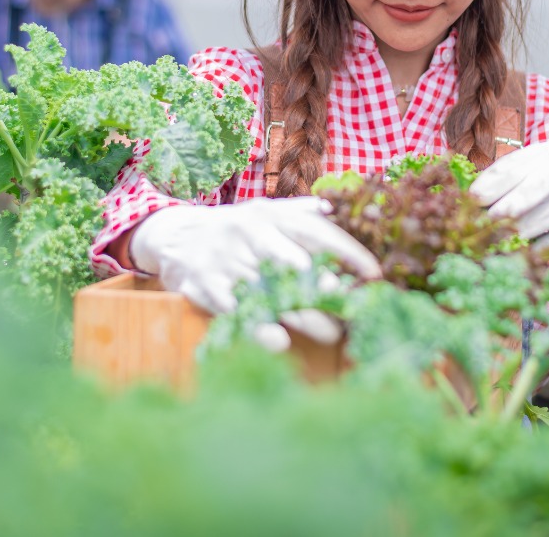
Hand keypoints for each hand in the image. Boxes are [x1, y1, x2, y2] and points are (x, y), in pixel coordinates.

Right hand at [128, 197, 381, 350]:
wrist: (174, 235)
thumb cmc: (232, 228)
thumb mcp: (263, 211)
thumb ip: (298, 212)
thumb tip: (332, 207)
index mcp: (269, 214)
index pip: (316, 231)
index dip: (348, 252)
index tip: (374, 274)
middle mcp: (249, 233)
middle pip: (296, 264)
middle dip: (327, 290)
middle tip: (353, 312)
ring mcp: (226, 259)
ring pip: (270, 292)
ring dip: (304, 316)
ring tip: (331, 334)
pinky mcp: (205, 285)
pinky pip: (236, 310)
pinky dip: (258, 328)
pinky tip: (280, 342)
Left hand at [469, 138, 548, 250]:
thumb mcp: (529, 171)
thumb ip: (503, 178)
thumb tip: (470, 197)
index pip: (520, 165)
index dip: (494, 183)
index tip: (473, 199)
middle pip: (539, 188)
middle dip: (509, 208)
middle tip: (486, 223)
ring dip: (524, 231)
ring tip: (502, 240)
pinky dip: (546, 249)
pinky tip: (529, 253)